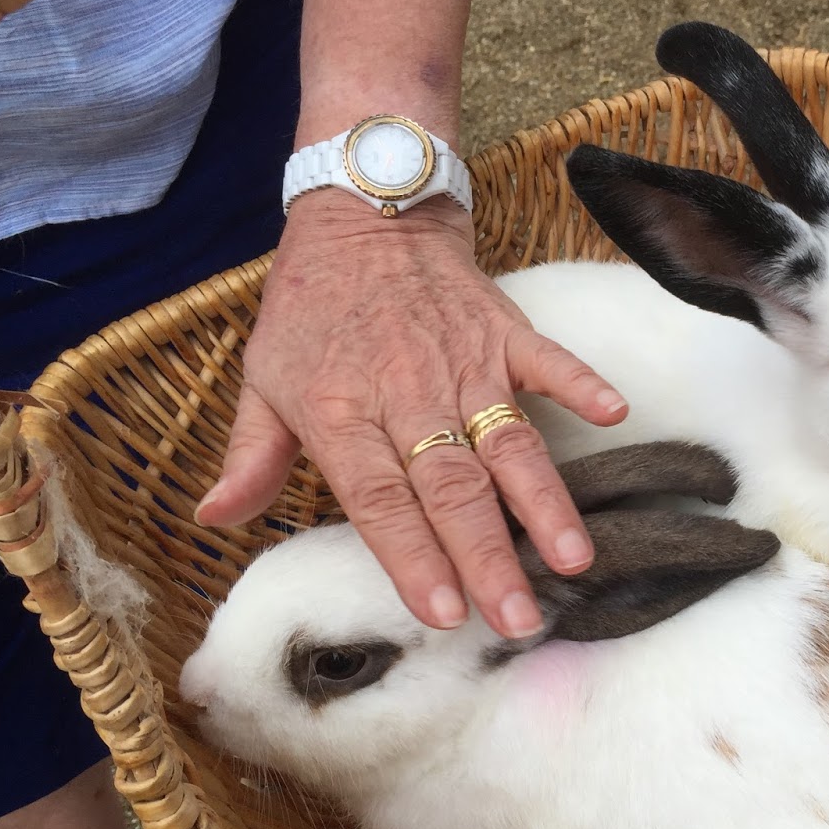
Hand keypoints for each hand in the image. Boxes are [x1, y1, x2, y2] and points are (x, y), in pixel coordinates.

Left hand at [194, 189, 628, 637]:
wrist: (362, 212)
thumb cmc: (311, 308)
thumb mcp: (263, 379)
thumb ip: (250, 456)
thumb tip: (215, 518)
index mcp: (340, 411)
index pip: (379, 498)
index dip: (411, 556)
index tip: (442, 611)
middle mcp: (405, 391)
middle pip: (451, 486)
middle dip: (486, 556)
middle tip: (518, 617)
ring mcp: (462, 361)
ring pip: (507, 441)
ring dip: (542, 501)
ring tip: (575, 558)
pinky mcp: (504, 331)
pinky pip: (550, 360)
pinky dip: (582, 383)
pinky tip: (614, 415)